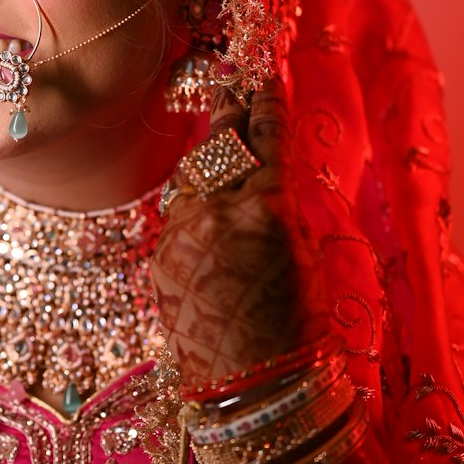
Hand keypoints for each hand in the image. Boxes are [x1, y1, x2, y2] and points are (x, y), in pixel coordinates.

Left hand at [151, 77, 328, 387]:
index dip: (268, 104)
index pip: (267, 139)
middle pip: (219, 146)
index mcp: (266, 210)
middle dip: (229, 115)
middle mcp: (218, 214)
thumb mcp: (303, 255)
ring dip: (208, 160)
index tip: (265, 78)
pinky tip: (206, 205)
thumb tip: (260, 173)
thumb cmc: (296, 325)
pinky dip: (194, 206)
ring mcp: (182, 234)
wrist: (250, 386)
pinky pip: (179, 215)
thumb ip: (276, 207)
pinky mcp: (160, 257)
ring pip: (193, 178)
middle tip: (234, 89)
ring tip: (220, 137)